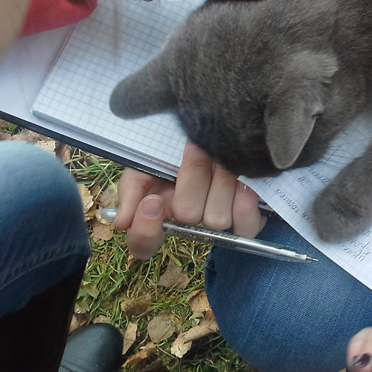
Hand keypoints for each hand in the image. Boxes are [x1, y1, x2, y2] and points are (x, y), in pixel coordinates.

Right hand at [113, 140, 263, 258]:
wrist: (215, 128)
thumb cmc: (177, 149)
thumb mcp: (147, 161)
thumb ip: (132, 188)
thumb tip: (123, 222)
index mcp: (159, 215)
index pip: (144, 244)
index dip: (146, 230)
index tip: (153, 202)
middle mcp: (189, 223)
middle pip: (187, 216)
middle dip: (194, 178)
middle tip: (197, 152)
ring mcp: (219, 220)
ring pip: (217, 219)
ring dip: (221, 182)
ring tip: (222, 159)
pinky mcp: (248, 218)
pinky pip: (247, 227)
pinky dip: (245, 202)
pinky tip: (243, 181)